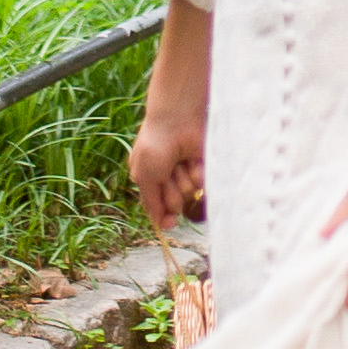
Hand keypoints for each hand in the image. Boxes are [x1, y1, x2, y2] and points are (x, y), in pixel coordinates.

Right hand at [131, 96, 206, 227]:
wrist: (176, 122)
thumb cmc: (155, 147)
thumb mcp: (144, 176)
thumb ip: (151, 203)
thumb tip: (160, 226)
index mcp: (150, 180)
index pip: (159, 208)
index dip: (165, 218)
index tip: (170, 223)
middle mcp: (168, 179)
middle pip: (175, 204)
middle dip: (172, 192)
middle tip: (168, 173)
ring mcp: (185, 173)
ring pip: (189, 194)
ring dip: (182, 179)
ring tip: (178, 162)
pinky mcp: (201, 167)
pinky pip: (203, 184)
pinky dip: (197, 173)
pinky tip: (191, 160)